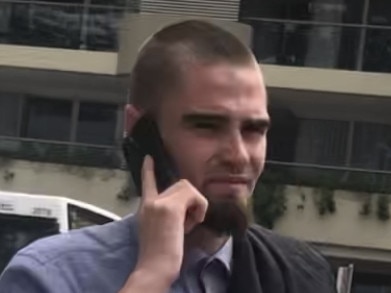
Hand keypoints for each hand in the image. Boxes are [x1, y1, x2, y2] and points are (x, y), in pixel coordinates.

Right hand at [134, 156, 207, 286]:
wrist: (155, 265)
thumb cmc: (159, 253)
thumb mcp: (159, 227)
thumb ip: (167, 212)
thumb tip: (185, 206)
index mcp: (145, 207)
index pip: (147, 183)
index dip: (148, 170)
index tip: (149, 158)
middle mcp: (150, 201)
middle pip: (179, 184)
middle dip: (190, 200)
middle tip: (189, 222)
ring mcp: (160, 203)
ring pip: (187, 187)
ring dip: (196, 204)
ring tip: (191, 223)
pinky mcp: (171, 207)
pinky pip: (194, 196)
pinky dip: (200, 207)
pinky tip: (194, 222)